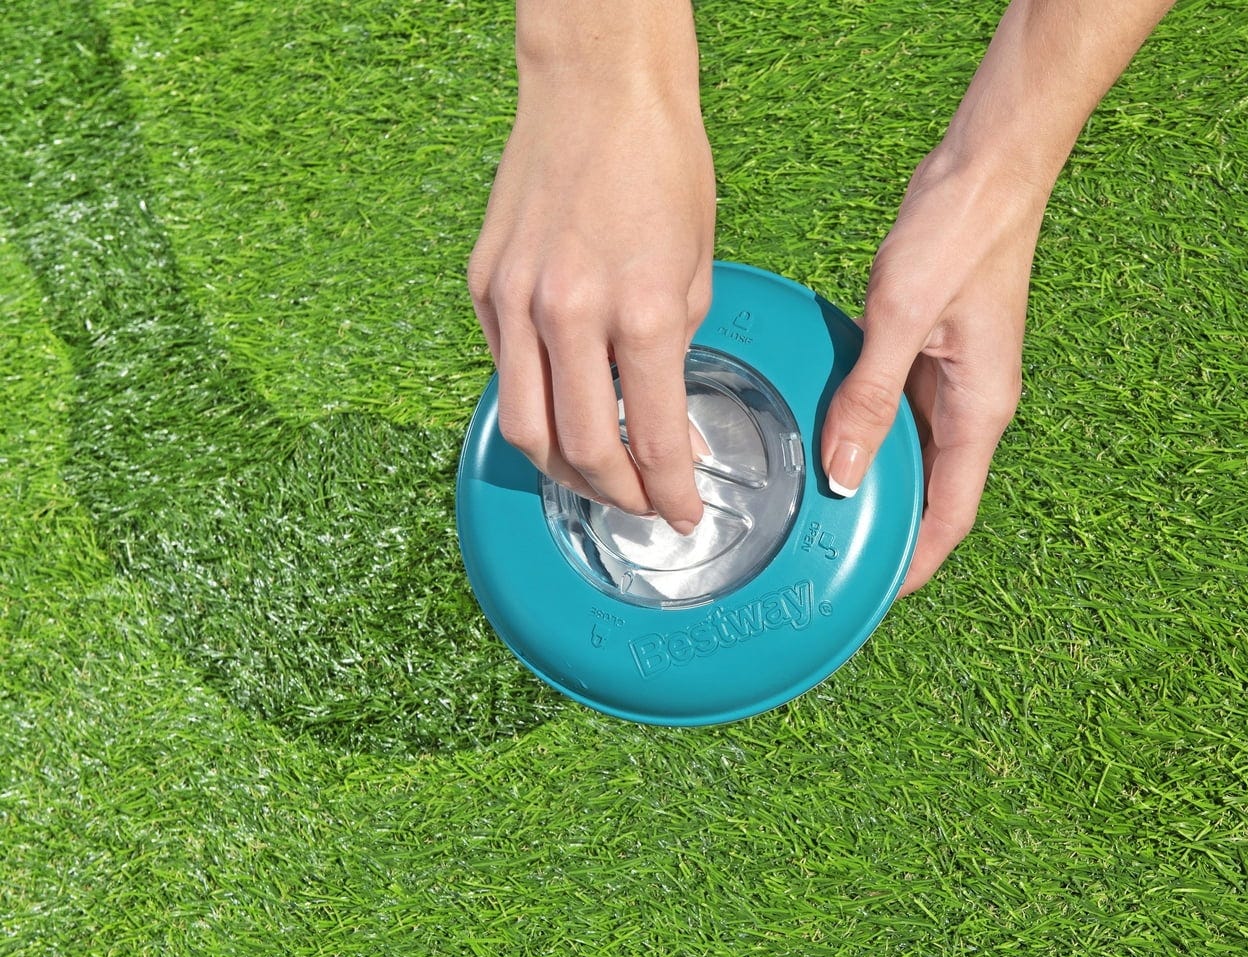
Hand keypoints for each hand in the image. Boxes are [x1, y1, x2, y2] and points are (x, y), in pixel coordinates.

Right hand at [467, 21, 713, 533]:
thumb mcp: (698, 266)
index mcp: (641, 313)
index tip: (682, 513)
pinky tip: (562, 412)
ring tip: (596, 479)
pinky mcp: (485, 285)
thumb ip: (675, 346)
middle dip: (618, 497)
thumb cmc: (661, 163)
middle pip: (581, 453)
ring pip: (526, 428)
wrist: (599, 89)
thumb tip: (661, 407)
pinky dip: (534, 408)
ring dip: (564, 472)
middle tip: (643, 505)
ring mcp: (517, 301)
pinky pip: (505, 373)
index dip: (670, 493)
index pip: (652, 440)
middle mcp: (570, 315)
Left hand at [821, 148, 1042, 595]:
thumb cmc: (962, 231)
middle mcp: (974, 405)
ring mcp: (956, 379)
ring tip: (820, 510)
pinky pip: (901, 411)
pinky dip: (870, 432)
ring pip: (914, 453)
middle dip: (888, 529)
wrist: (990, 166)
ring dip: (876, 481)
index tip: (874, 597)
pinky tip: (830, 435)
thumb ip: (871, 398)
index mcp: (981, 410)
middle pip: (932, 491)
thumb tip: (846, 473)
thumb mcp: (903, 316)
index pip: (951, 515)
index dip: (916, 564)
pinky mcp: (935, 351)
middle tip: (827, 559)